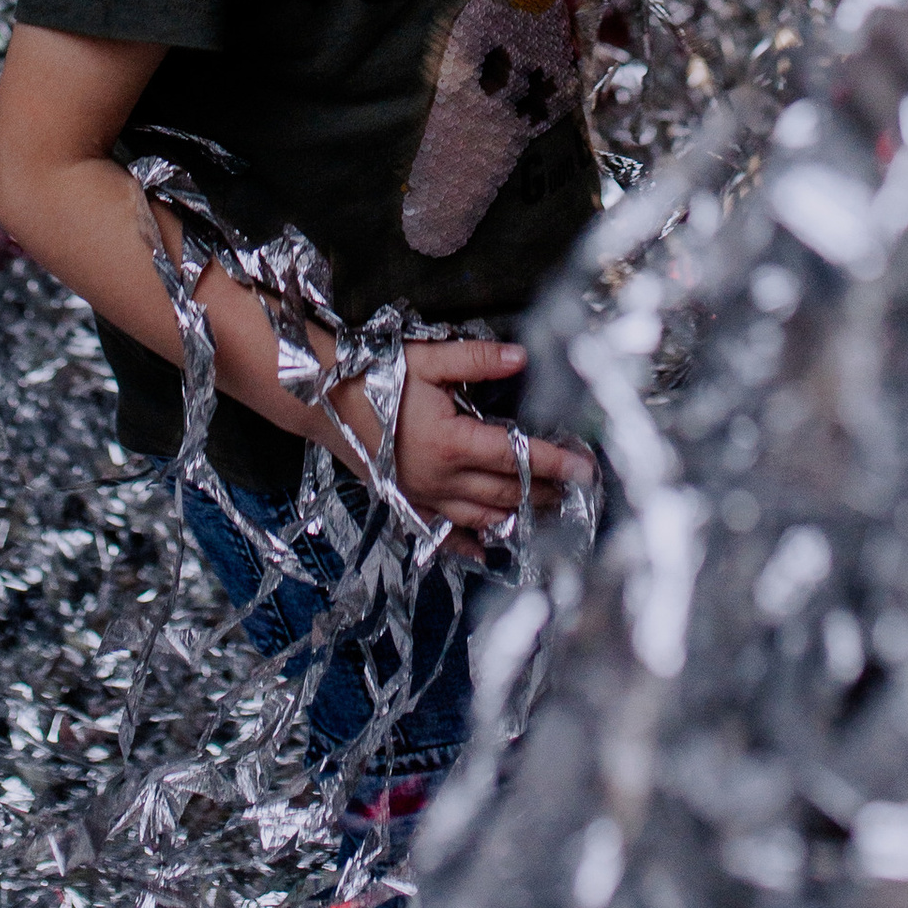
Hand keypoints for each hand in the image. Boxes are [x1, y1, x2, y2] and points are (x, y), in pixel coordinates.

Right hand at [340, 338, 593, 555]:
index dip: (554, 461)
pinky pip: (444, 532)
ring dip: (519, 515)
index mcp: (452, 442)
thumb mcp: (428, 361)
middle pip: (507, 491)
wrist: (322, 401)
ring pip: (483, 516)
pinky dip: (469, 544)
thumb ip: (477, 360)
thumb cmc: (375, 376)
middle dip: (546, 491)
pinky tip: (488, 551)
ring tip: (550, 511)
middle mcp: (441, 478)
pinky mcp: (408, 503)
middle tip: (579, 490)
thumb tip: (522, 356)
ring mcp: (424, 496)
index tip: (585, 468)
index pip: (515, 454)